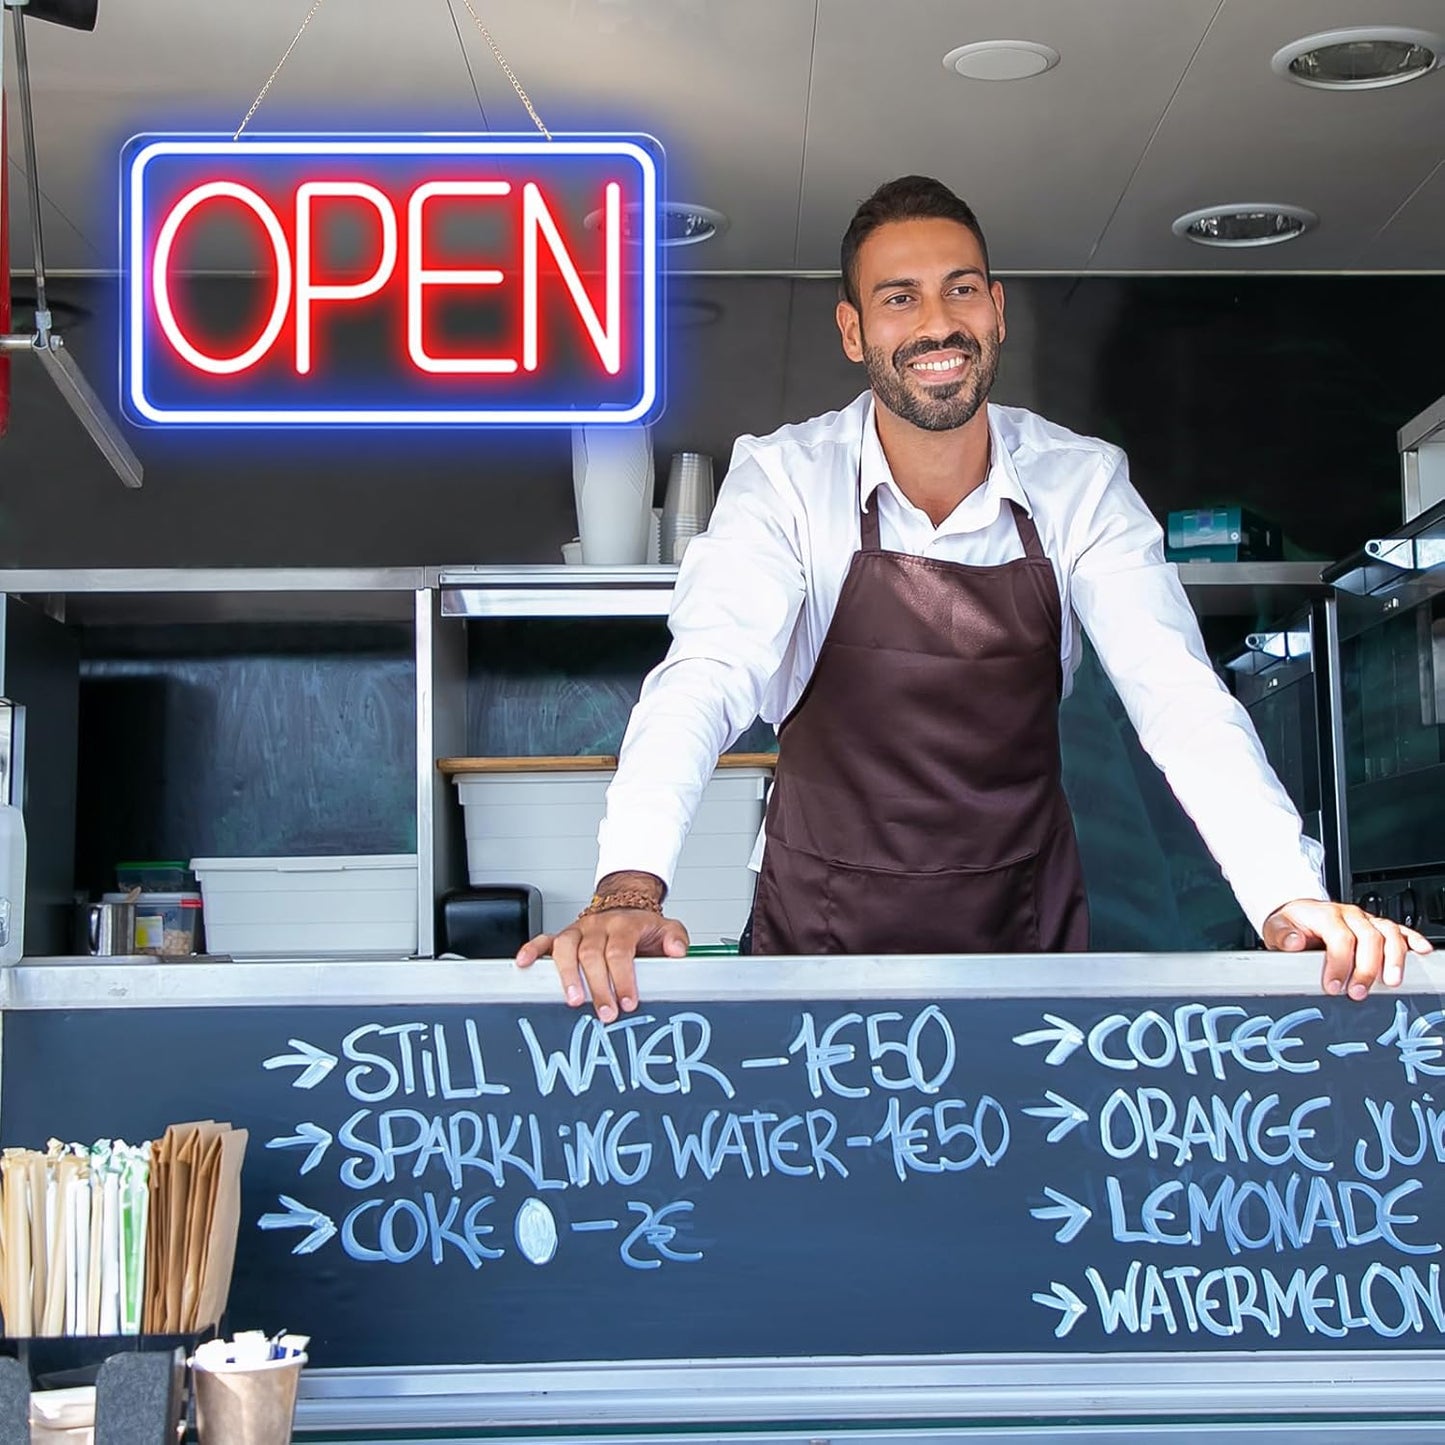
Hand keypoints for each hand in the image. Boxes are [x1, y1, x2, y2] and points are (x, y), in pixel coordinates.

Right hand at [516, 909, 689, 1021]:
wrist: (625, 907)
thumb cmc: (642, 928)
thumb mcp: (667, 929)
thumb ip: (675, 939)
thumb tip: (677, 952)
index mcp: (624, 925)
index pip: (620, 951)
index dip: (623, 977)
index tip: (628, 1002)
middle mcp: (598, 926)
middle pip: (592, 954)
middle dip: (598, 986)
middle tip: (605, 1013)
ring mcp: (577, 930)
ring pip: (565, 948)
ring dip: (567, 975)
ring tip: (573, 1000)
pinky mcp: (561, 936)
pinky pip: (542, 940)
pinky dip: (531, 951)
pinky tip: (525, 965)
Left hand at [1262, 899, 1432, 999]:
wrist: (1297, 912)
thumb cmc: (1290, 925)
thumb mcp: (1276, 929)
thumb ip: (1283, 936)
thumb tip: (1294, 942)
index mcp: (1324, 915)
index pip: (1339, 938)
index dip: (1339, 963)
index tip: (1333, 986)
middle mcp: (1348, 915)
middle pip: (1368, 937)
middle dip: (1366, 968)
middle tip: (1358, 992)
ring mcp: (1365, 919)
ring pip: (1389, 933)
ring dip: (1394, 959)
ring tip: (1391, 982)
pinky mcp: (1377, 925)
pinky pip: (1401, 929)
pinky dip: (1413, 940)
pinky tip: (1421, 952)